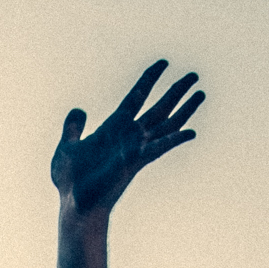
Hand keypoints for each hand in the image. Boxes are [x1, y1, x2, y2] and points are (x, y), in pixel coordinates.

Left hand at [52, 60, 203, 214]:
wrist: (73, 204)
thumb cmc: (70, 182)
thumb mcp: (67, 147)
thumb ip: (73, 128)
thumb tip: (78, 110)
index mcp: (113, 128)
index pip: (136, 96)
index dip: (149, 79)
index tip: (163, 63)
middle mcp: (129, 136)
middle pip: (159, 108)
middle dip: (176, 91)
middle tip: (194, 76)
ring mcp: (134, 149)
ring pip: (166, 124)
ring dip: (184, 109)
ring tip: (201, 93)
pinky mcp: (135, 161)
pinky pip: (159, 147)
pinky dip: (175, 140)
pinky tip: (191, 133)